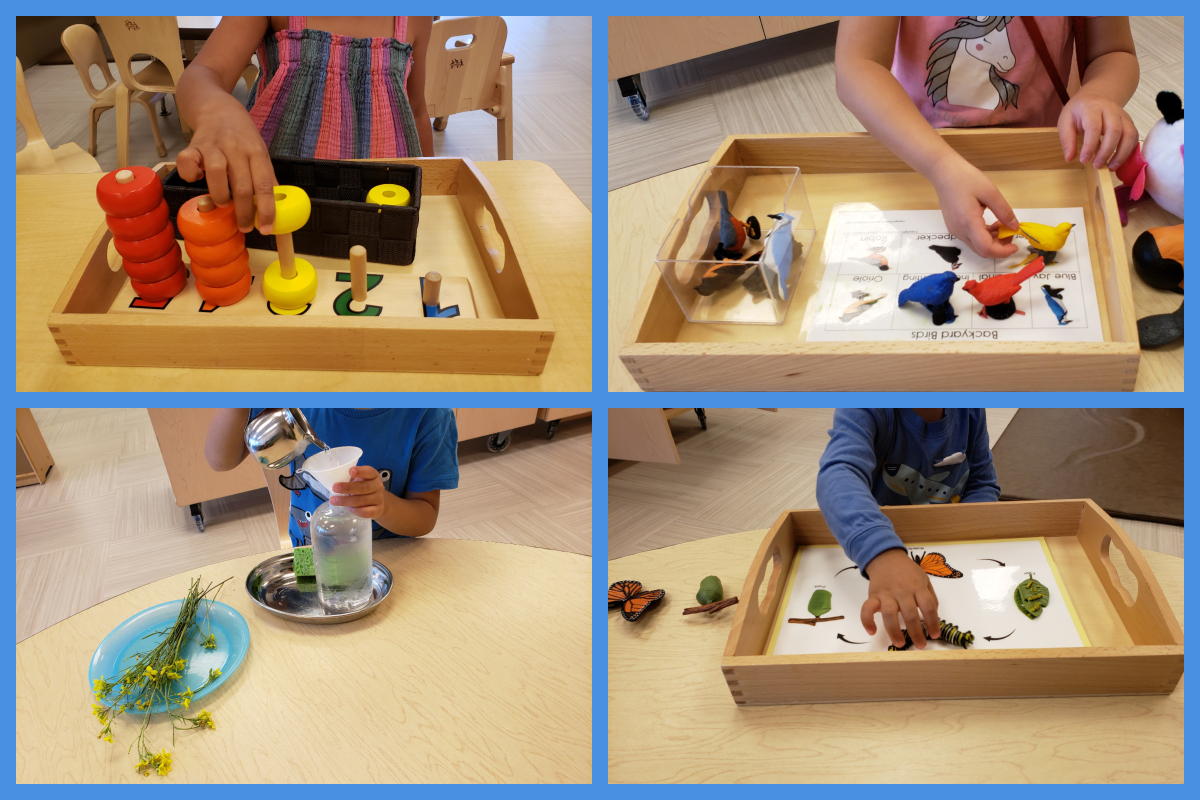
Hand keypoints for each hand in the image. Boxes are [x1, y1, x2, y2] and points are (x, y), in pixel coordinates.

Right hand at [175, 93, 277, 233]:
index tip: (267, 229)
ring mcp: (213, 145)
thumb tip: (276, 209)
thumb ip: (266, 178)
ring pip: (217, 174)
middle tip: (245, 227)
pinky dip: (190, 175)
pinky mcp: (192, 146)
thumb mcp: (260, 153)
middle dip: (244, 212)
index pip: (264, 185)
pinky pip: (187, 162)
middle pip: (242, 185)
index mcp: (256, 152)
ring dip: (220, 195)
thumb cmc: (242, 136)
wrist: (218, 108)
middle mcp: (235, 148)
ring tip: (223, 203)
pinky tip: (196, 178)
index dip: (266, 210)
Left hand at [330, 466, 388, 519]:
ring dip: (346, 500)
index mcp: (373, 476)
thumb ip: (351, 478)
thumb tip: (333, 479)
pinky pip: (366, 512)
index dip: (361, 471)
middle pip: (364, 487)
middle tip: (334, 488)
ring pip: (362, 500)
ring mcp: (378, 499)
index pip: (369, 472)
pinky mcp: (377, 510)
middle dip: (348, 487)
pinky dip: (356, 510)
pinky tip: (348, 508)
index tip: (350, 471)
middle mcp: (378, 486)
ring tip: (334, 500)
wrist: (377, 503)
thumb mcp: (360, 480)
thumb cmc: (363, 487)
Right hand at [861, 548, 939, 648]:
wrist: (886, 557)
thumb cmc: (907, 571)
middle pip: (910, 614)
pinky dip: (867, 620)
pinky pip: (867, 608)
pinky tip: (871, 631)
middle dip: (916, 632)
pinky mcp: (873, 595)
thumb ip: (930, 596)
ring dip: (894, 631)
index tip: (934, 635)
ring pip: (890, 614)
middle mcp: (903, 591)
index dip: (933, 623)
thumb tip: (933, 616)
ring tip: (899, 643)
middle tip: (921, 645)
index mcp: (918, 587)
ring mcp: (886, 593)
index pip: (928, 607)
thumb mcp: (924, 578)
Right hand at [928, 154, 1019, 259]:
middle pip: (982, 250)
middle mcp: (960, 231)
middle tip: (1011, 231)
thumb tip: (1014, 227)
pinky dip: (984, 235)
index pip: (986, 248)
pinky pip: (971, 238)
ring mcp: (955, 230)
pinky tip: (991, 223)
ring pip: (976, 245)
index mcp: (969, 223)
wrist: (943, 172)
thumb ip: (1004, 212)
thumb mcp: (990, 192)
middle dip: (999, 246)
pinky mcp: (954, 226)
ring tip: (1002, 224)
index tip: (1015, 244)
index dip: (1003, 251)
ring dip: (992, 240)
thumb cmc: (966, 178)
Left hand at [1058, 89, 1139, 169]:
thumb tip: (1069, 158)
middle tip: (1097, 165)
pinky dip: (1128, 151)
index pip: (1094, 127)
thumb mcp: (1065, 122)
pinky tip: (1119, 161)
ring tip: (1111, 167)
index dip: (1090, 146)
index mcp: (1092, 108)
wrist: (1094, 97)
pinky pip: (1134, 137)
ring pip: (1129, 134)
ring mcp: (1123, 115)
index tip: (1084, 160)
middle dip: (1107, 151)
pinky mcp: (1129, 122)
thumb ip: (1067, 140)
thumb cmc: (1078, 112)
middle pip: (1115, 130)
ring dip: (1121, 153)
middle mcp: (1111, 109)